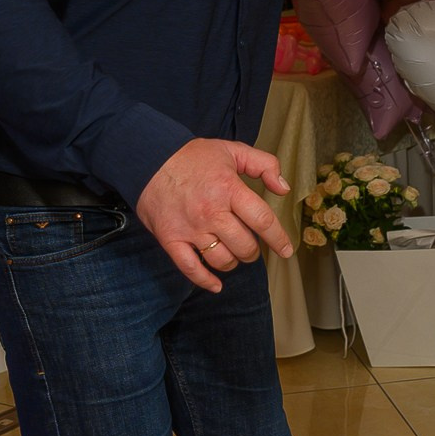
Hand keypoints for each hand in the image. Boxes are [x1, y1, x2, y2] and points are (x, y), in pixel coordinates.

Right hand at [137, 139, 291, 291]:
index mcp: (229, 189)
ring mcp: (191, 229)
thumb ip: (263, 164)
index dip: (278, 239)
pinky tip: (216, 285)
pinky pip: (191, 269)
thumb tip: (283, 188)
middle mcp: (211, 212)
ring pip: (223, 260)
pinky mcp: (172, 239)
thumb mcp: (232, 150)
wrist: (147, 159)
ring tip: (232, 252)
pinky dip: (206, 280)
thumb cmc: (191, 157)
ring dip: (233, 261)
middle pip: (245, 246)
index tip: (286, 250)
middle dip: (252, 250)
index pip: (262, 221)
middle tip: (249, 245)